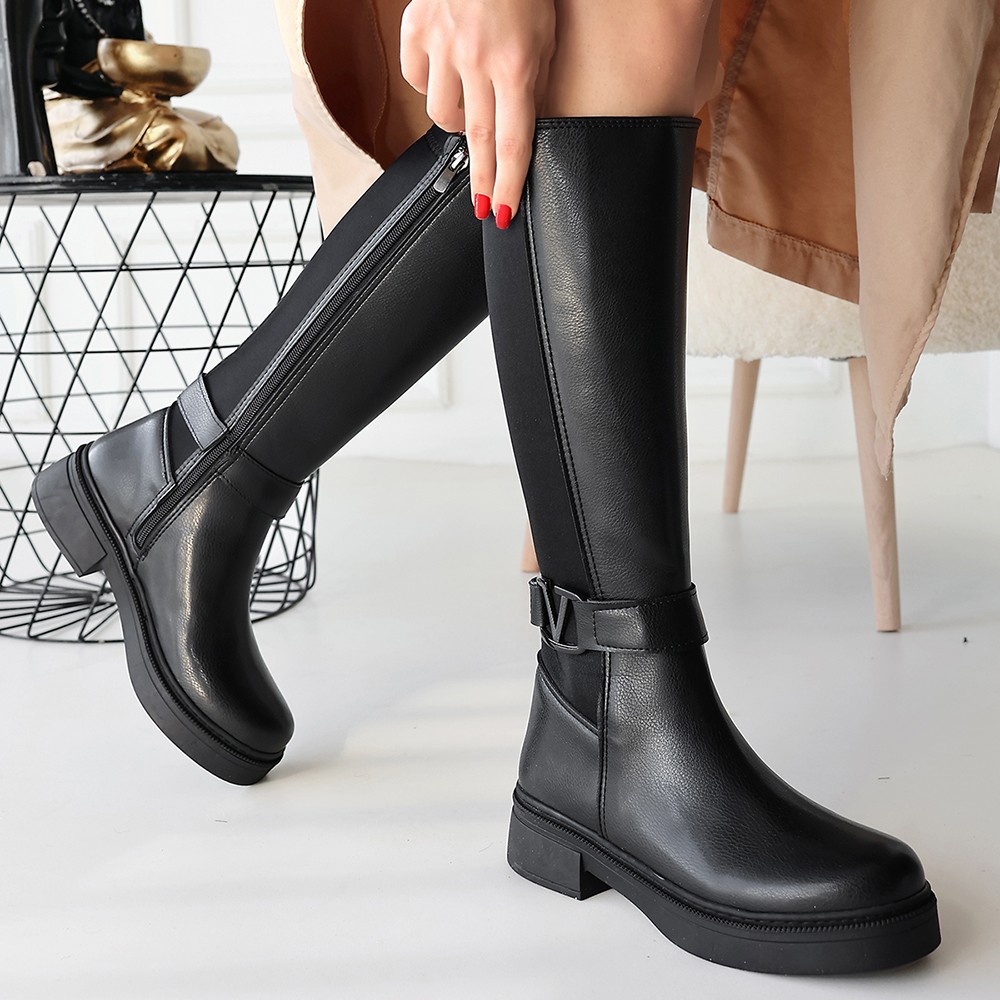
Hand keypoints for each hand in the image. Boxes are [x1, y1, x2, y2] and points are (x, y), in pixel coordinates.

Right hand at [400, 0, 556, 227]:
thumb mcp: (544, 38)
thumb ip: (532, 85)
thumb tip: (519, 135)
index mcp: (516, 63)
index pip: (514, 141)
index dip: (509, 183)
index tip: (503, 212)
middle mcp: (476, 59)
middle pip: (479, 140)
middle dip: (484, 179)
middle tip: (485, 208)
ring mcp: (442, 45)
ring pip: (443, 114)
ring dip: (458, 122)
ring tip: (472, 109)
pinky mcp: (416, 30)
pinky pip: (419, 79)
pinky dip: (432, 84)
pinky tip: (446, 73)